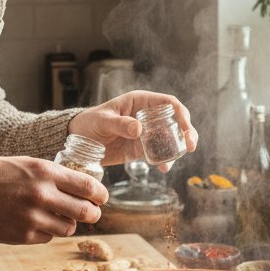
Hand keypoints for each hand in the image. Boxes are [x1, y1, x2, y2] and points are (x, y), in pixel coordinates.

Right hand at [0, 155, 109, 244]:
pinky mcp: (24, 236)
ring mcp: (33, 218)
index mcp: (45, 172)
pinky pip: (48, 237)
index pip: (88, 186)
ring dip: (68, 223)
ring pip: (69, 228)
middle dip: (93, 213)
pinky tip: (36, 223)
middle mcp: (42, 195)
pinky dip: (47, 232)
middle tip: (92, 213)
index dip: (100, 194)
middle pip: (85, 211)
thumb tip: (78, 187)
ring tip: (59, 217)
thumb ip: (52, 175)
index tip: (102, 197)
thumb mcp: (26, 164)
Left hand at [67, 90, 197, 170]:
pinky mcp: (141, 148)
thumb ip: (119, 124)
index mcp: (140, 102)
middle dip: (187, 132)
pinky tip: (163, 168)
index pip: (168, 103)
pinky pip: (158, 153)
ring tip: (175, 160)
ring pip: (170, 138)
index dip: (182, 114)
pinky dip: (164, 160)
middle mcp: (147, 116)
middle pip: (175, 120)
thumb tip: (139, 129)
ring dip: (177, 148)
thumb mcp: (103, 121)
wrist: (78, 140)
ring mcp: (146, 133)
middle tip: (190, 146)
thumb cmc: (89, 123)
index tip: (186, 128)